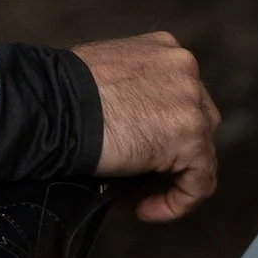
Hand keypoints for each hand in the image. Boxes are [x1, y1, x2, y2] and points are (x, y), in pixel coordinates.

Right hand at [71, 33, 219, 220]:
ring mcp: (193, 101)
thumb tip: (138, 125)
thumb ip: (136, 89)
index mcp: (164, 48)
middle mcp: (185, 67)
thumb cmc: (66, 94)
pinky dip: (175, 203)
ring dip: (168, 182)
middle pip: (197, 124)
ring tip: (134, 198)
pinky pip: (199, 183)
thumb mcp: (109, 73)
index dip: (161, 135)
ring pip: (200, 155)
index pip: (181, 98)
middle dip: (169, 157)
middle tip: (136, 180)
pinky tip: (143, 209)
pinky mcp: (192, 137)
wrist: (57, 106)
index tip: (136, 157)